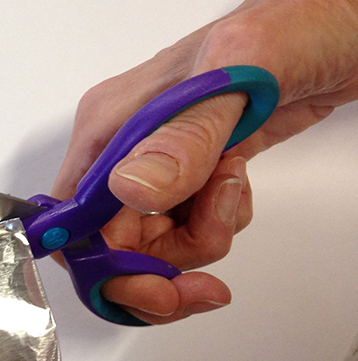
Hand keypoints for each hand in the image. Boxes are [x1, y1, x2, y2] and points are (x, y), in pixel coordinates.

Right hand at [54, 0, 357, 322]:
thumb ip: (184, 138)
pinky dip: (214, 226)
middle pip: (111, 243)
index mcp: (112, 124)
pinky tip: (237, 191)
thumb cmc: (295, 25)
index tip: (152, 287)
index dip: (105, 266)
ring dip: (196, 244)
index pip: (76, 219)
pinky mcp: (191, 169)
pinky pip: (182, 227)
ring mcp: (157, 160)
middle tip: (202, 284)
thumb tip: (130, 190)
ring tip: (233, 201)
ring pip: (149, 242)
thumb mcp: (240, 75)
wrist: (342, 22)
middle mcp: (124, 147)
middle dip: (159, 268)